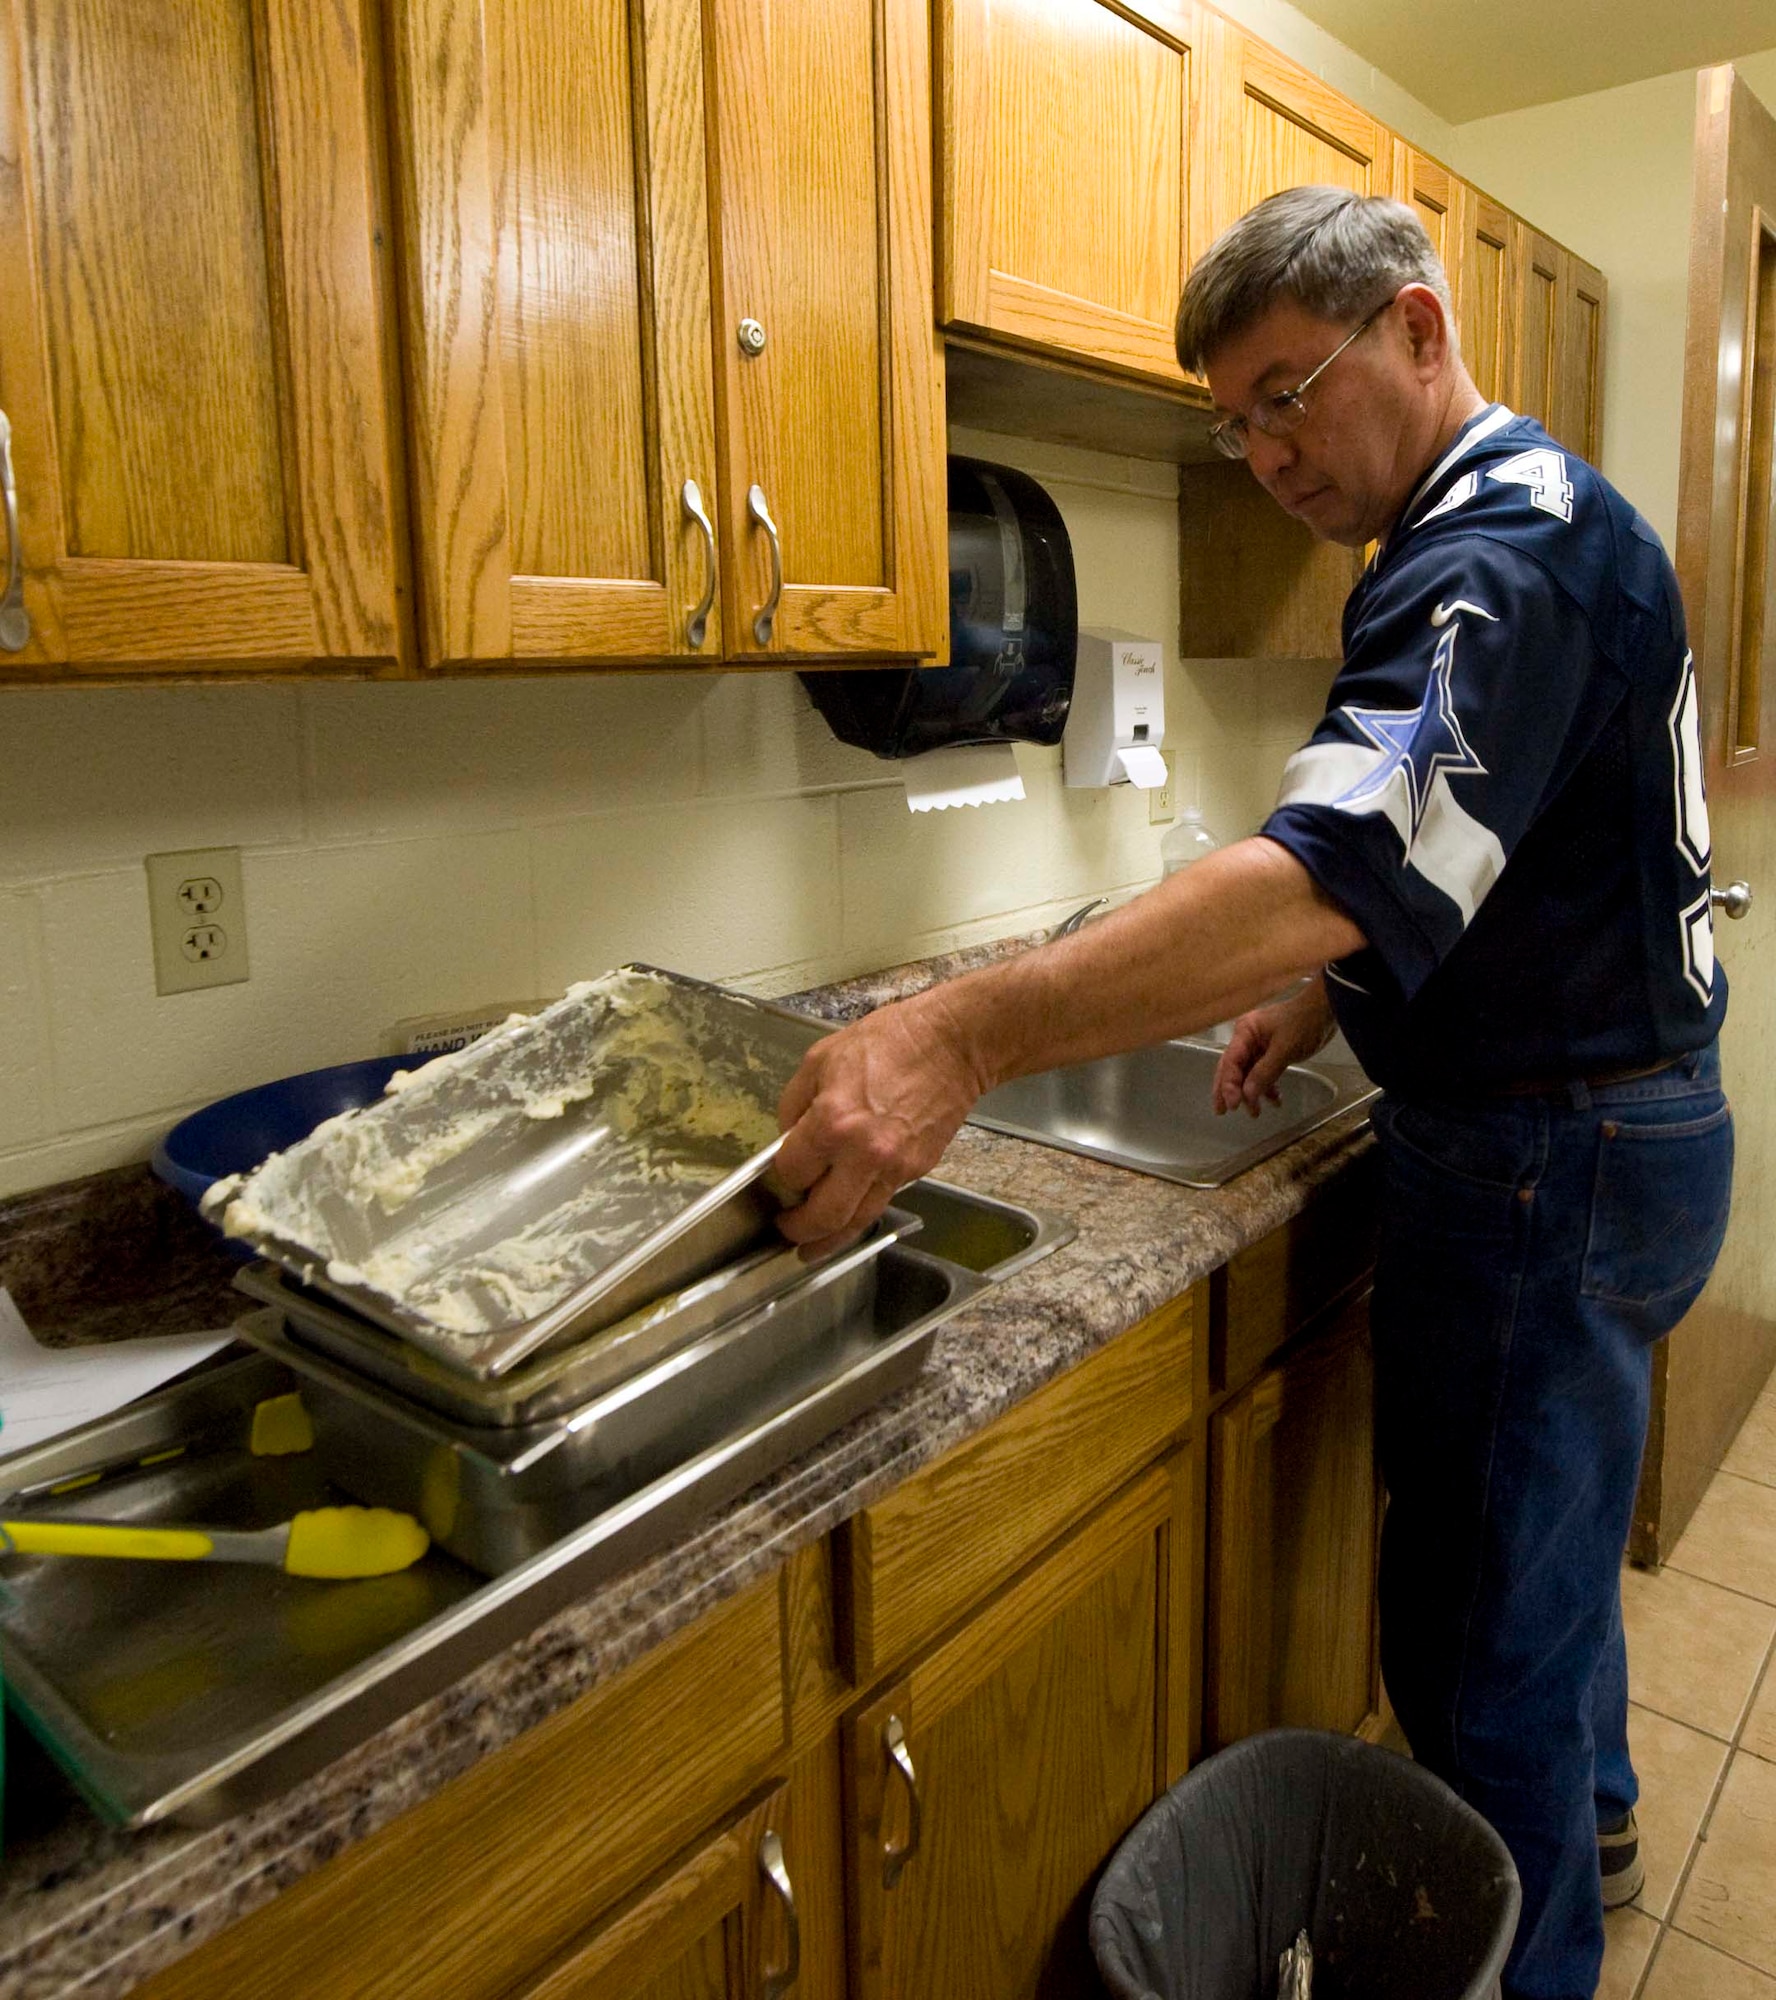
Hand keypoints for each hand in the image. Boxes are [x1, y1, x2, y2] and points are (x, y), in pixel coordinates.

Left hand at [774, 989, 985, 1257]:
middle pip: (823, 1216)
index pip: (792, 1173)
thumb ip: (795, 1105)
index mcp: (832, 1122)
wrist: (952, 1045)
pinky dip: (860, 1215)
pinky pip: (881, 1202)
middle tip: (787, 1229)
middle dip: (798, 1229)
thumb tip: (788, 1140)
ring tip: (811, 1249)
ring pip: (856, 1222)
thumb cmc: (890, 1042)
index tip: (781, 1176)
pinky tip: (847, 1215)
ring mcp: (894, 1167)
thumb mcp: (820, 1059)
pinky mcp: (917, 1171)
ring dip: (829, 1241)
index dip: (781, 1177)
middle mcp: (863, 1153)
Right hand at [1212, 978, 1334, 1118]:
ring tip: (1255, 1113)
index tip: (1232, 1105)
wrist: (1326, 1010)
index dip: (1228, 1084)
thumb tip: (1247, 1096)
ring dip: (1251, 1092)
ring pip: (1248, 1073)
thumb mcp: (1284, 1049)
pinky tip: (1275, 1100)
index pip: (1230, 1062)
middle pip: (1232, 1068)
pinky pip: (1263, 1072)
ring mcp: (1258, 1046)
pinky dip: (1267, 1086)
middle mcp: (1247, 1039)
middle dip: (1229, 1091)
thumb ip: (1265, 1073)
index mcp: (1245, 1032)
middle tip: (1223, 1112)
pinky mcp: (1271, 1052)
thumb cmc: (1304, 1024)